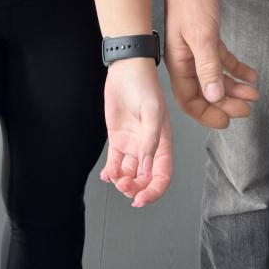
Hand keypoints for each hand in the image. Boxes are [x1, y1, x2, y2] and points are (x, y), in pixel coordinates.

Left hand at [100, 59, 172, 207]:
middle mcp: (149, 147)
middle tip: (123, 185)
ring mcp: (133, 144)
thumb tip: (146, 170)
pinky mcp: (118, 139)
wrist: (126, 69)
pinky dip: (110, 173)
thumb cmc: (144, 85)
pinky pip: (115, 163)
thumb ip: (150, 142)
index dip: (153, 191)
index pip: (162, 176)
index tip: (140, 199)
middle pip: (144, 179)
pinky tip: (106, 174)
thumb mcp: (152, 112)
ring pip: (129, 174)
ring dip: (121, 181)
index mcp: (163, 143)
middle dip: (134, 188)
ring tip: (113, 175)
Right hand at [164, 0, 258, 129]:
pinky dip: (236, 68)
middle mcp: (186, 58)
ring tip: (254, 93)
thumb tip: (213, 98)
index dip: (206, 114)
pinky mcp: (208, 36)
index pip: (189, 99)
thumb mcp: (202, 35)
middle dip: (226, 103)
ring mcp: (196, 48)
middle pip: (205, 91)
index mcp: (178, 62)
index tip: (227, 122)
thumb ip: (208, 67)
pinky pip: (222, 59)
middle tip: (247, 109)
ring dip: (234, 87)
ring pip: (215, 77)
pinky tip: (251, 75)